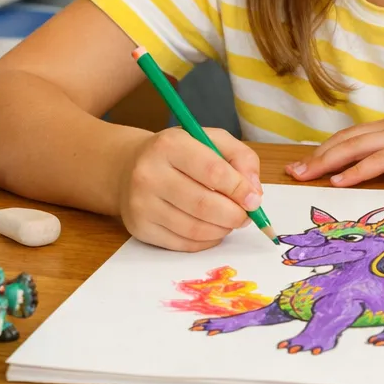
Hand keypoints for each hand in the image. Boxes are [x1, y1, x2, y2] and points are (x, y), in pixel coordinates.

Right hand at [117, 127, 262, 250]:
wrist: (129, 167)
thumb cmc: (179, 153)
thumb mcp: (211, 140)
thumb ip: (241, 158)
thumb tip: (254, 192)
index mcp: (170, 145)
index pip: (213, 171)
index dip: (239, 189)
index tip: (254, 199)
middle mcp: (149, 173)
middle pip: (203, 204)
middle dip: (234, 215)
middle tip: (246, 216)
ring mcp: (141, 203)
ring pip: (194, 228)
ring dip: (222, 229)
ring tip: (231, 221)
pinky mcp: (140, 227)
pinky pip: (182, 243)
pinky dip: (206, 241)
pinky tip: (213, 229)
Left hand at [285, 106, 383, 186]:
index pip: (357, 135)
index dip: (331, 147)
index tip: (310, 160)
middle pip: (347, 139)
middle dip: (317, 155)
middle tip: (293, 170)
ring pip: (354, 147)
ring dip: (326, 162)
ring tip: (304, 175)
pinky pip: (378, 161)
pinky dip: (355, 171)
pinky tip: (338, 182)